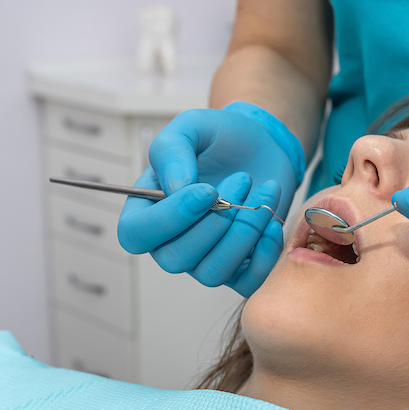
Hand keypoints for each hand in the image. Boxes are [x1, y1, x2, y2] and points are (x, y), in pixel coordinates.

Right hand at [116, 104, 304, 296]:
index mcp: (146, 210)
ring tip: (262, 194)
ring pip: (212, 272)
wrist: (261, 145)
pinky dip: (263, 255)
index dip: (170, 219)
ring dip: (242, 235)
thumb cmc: (220, 137)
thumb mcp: (191, 127)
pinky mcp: (239, 266)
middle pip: (175, 259)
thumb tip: (175, 188)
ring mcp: (204, 258)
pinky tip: (271, 222)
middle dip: (214, 222)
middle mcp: (170, 241)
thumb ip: (171, 150)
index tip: (207, 189)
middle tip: (241, 179)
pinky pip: (246, 282)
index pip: (137, 234)